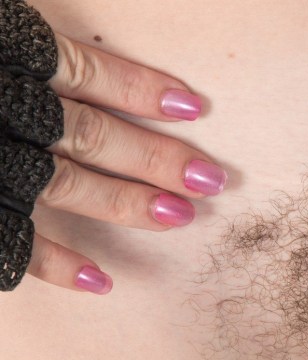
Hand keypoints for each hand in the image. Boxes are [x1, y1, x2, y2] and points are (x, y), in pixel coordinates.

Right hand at [2, 3, 226, 293]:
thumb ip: (10, 53)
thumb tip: (56, 75)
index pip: (74, 68)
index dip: (136, 87)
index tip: (190, 104)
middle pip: (84, 131)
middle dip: (150, 157)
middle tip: (210, 178)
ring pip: (57, 182)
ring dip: (123, 202)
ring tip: (180, 218)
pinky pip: (2, 238)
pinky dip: (50, 262)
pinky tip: (100, 281)